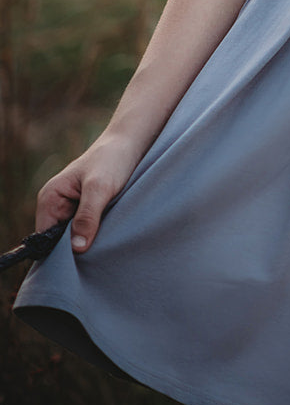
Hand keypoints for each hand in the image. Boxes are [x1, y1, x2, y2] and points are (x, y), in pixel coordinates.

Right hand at [35, 132, 144, 252]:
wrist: (130, 142)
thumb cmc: (112, 159)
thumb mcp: (100, 188)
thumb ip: (87, 216)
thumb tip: (77, 249)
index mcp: (50, 199)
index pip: (44, 240)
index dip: (60, 253)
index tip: (79, 262)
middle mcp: (56, 206)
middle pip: (59, 242)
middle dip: (75, 250)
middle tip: (97, 255)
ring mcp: (71, 209)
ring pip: (74, 238)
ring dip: (88, 242)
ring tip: (105, 245)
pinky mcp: (87, 211)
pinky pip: (86, 231)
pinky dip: (96, 235)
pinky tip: (109, 237)